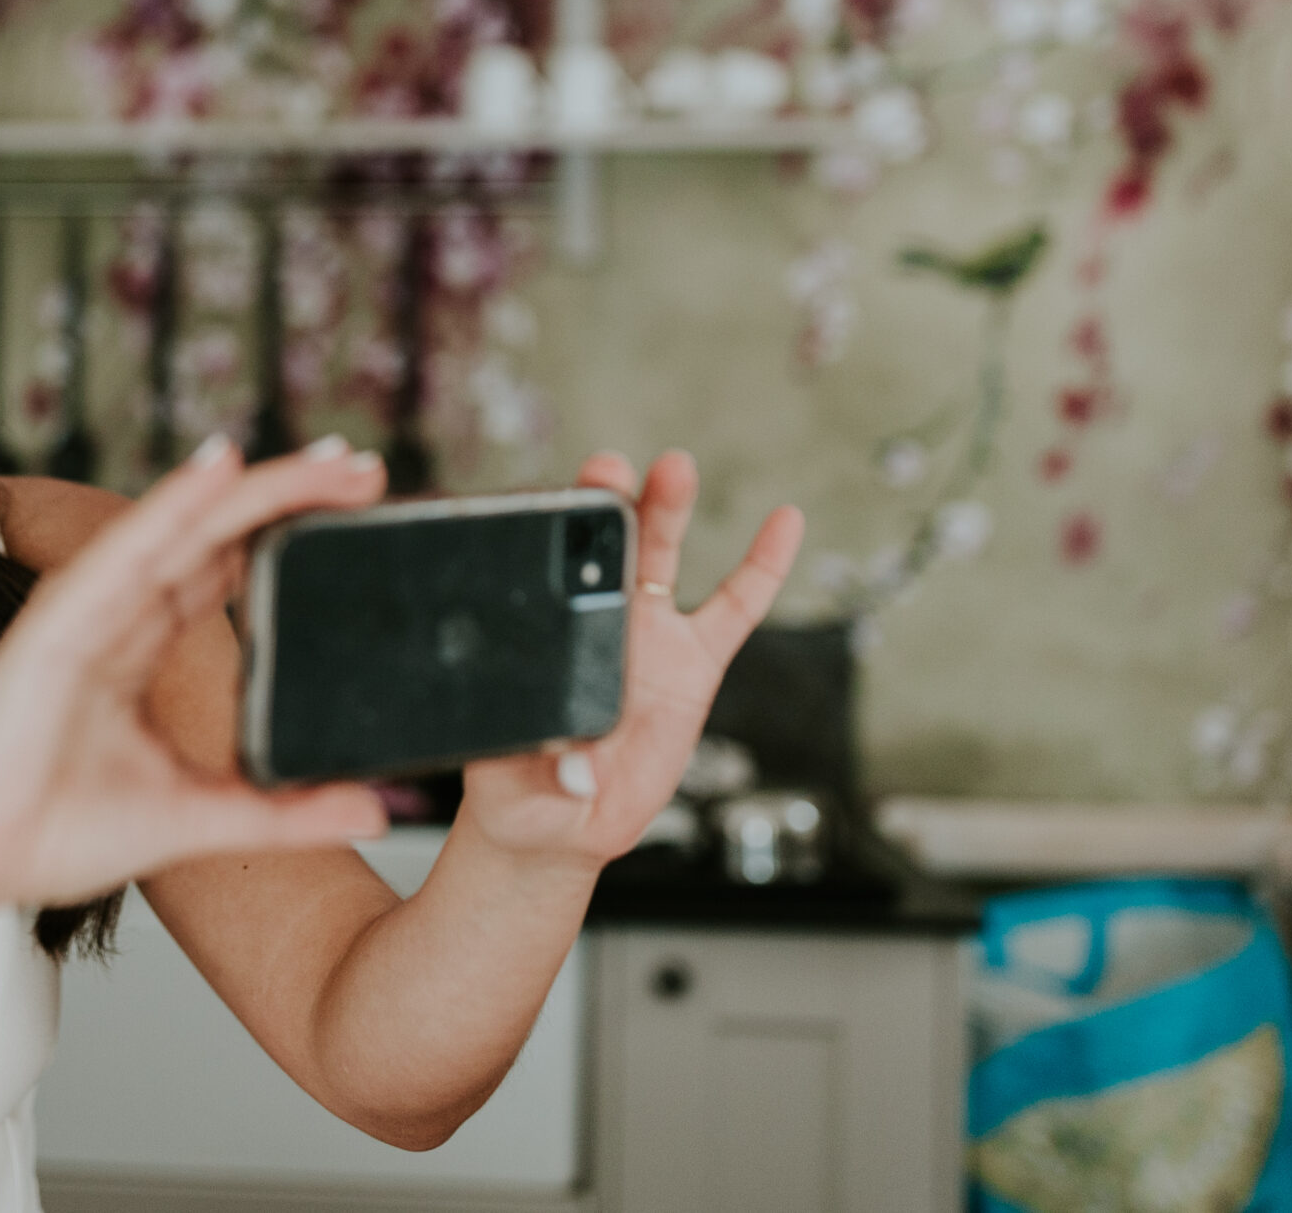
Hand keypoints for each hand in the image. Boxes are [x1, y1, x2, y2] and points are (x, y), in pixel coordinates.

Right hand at [0, 437, 391, 926]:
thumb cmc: (50, 833)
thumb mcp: (196, 817)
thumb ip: (282, 810)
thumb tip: (375, 810)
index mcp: (140, 646)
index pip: (226, 567)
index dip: (287, 533)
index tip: (359, 511)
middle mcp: (117, 615)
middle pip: (216, 534)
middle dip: (291, 497)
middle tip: (368, 468)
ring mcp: (86, 613)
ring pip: (184, 528)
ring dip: (255, 488)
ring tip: (329, 459)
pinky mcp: (56, 625)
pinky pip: (125, 552)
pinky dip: (173, 505)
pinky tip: (221, 468)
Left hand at [456, 450, 803, 873]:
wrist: (556, 825)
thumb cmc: (517, 789)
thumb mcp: (506, 779)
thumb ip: (537, 767)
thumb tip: (574, 766)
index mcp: (545, 635)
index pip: (550, 571)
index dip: (556, 536)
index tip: (559, 502)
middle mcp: (597, 622)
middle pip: (604, 548)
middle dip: (609, 502)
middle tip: (609, 465)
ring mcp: (649, 636)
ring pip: (660, 560)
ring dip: (666, 509)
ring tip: (674, 469)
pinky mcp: (695, 666)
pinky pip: (737, 611)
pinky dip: (763, 566)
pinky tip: (784, 522)